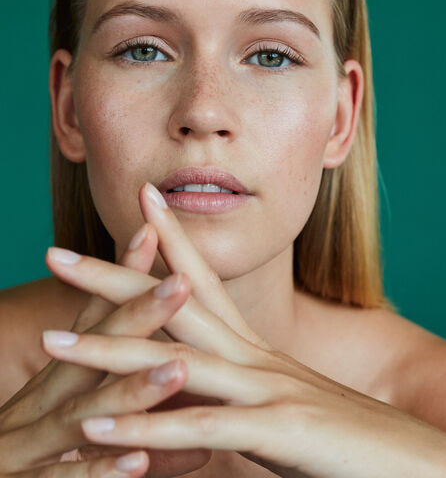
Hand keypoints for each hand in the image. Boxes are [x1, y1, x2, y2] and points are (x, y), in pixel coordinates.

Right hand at [0, 220, 211, 477]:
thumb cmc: (27, 456)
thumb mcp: (70, 416)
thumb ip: (125, 400)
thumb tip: (181, 370)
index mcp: (55, 381)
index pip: (92, 321)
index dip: (122, 280)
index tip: (153, 232)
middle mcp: (38, 404)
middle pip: (91, 351)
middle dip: (137, 315)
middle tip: (181, 282)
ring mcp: (24, 447)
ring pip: (82, 413)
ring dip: (131, 391)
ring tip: (178, 368)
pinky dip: (98, 471)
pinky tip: (137, 460)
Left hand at [44, 182, 445, 477]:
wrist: (414, 462)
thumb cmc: (340, 435)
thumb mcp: (277, 406)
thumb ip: (234, 395)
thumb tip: (197, 396)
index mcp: (252, 346)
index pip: (202, 276)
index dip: (169, 236)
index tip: (139, 199)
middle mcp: (253, 355)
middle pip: (172, 305)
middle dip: (112, 278)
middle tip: (55, 250)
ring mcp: (263, 389)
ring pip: (175, 363)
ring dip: (109, 353)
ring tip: (52, 342)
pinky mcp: (274, 433)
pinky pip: (199, 430)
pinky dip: (146, 428)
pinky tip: (95, 429)